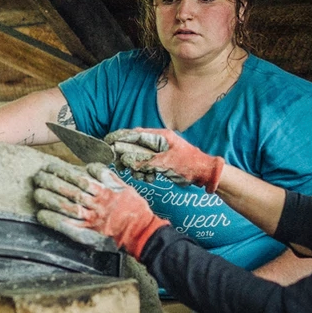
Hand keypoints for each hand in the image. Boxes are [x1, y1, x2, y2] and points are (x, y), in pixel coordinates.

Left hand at [32, 160, 167, 256]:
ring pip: (67, 208)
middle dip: (52, 183)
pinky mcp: (88, 233)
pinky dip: (54, 221)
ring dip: (50, 200)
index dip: (63, 172)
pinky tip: (41, 215)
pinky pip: (68, 226)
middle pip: (70, 192)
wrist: (140, 231)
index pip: (80, 179)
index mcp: (105, 191)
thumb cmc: (132, 208)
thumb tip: (90, 167)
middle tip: (38, 178)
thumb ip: (107, 176)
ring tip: (36, 193)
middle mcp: (97, 205)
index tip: (49, 167)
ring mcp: (92, 220)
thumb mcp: (123, 187)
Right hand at [105, 127, 224, 191]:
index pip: (134, 134)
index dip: (119, 138)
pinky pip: (145, 165)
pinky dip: (144, 172)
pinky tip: (150, 177)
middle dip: (127, 157)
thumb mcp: (166, 162)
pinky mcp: (160, 161)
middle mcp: (157, 141)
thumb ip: (144, 161)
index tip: (107, 143)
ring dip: (137, 168)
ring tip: (145, 175)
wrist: (204, 174)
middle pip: (134, 146)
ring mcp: (159, 151)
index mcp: (159, 136)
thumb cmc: (189, 164)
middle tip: (121, 166)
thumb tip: (125, 160)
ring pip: (138, 158)